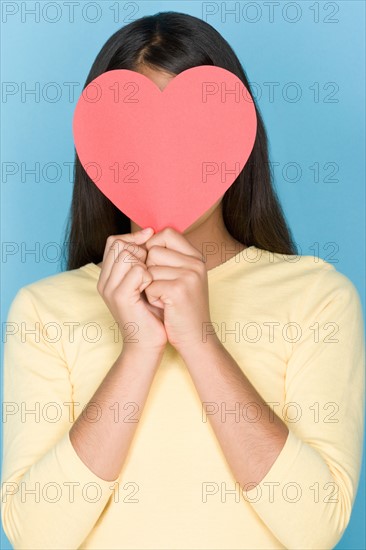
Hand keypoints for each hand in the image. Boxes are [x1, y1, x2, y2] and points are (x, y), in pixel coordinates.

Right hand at [97, 228, 167, 355]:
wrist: (148, 345)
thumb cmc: (151, 314)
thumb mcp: (144, 282)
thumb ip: (141, 261)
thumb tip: (149, 232)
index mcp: (108, 277)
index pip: (114, 241)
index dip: (133, 238)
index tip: (151, 239)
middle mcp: (104, 282)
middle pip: (119, 245)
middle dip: (140, 250)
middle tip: (152, 269)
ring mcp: (110, 289)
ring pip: (127, 255)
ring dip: (146, 263)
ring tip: (152, 282)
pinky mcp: (120, 297)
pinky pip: (138, 270)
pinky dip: (150, 276)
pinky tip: (153, 291)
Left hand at [143, 227, 214, 354]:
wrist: (196, 338)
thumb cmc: (182, 308)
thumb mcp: (182, 277)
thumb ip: (169, 257)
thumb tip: (143, 237)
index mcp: (196, 256)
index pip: (167, 233)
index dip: (153, 246)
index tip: (153, 265)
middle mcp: (196, 262)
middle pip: (153, 250)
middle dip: (149, 270)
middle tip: (163, 288)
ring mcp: (189, 275)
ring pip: (149, 268)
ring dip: (149, 286)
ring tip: (164, 298)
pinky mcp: (179, 290)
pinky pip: (149, 285)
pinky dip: (152, 298)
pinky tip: (164, 307)